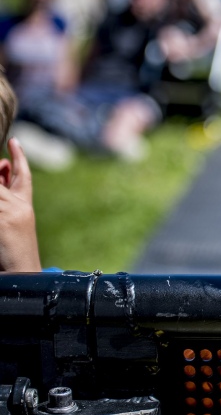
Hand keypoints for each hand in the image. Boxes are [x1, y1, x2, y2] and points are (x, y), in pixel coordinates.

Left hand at [0, 138, 41, 271]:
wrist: (22, 273)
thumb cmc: (13, 251)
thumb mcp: (11, 221)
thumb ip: (6, 199)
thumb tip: (2, 170)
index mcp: (23, 206)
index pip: (23, 176)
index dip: (19, 157)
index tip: (14, 141)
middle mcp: (19, 206)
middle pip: (4, 178)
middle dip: (2, 167)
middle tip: (6, 151)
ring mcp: (10, 213)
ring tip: (1, 199)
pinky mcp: (3, 220)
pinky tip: (2, 213)